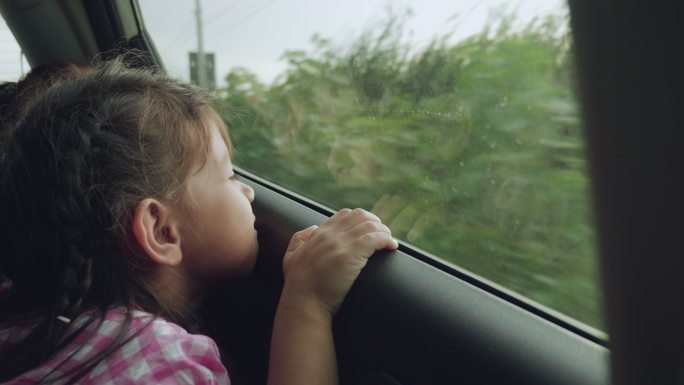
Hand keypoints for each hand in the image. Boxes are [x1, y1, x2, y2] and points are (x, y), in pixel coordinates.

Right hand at [281, 208, 397, 317]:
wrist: (304, 303)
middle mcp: (330, 234)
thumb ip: (298, 239)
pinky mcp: (352, 255)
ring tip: (390, 241)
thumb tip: (312, 228)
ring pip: (370, 225)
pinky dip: (387, 239)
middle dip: (375, 222)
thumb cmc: (298, 287)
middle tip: (383, 234)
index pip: (344, 215)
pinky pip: (375, 238)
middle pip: (360, 216)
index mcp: (319, 234)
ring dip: (384, 231)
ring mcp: (341, 243)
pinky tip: (392, 246)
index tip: (369, 230)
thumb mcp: (290, 257)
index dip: (360, 220)